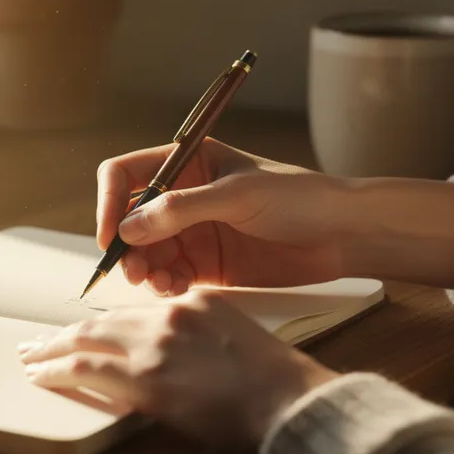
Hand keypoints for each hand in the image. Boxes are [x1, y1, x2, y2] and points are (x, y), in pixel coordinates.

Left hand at [18, 290, 336, 453]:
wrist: (290, 401)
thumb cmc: (276, 383)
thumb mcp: (237, 337)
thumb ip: (199, 337)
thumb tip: (171, 359)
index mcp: (194, 301)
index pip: (134, 310)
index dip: (103, 324)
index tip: (83, 332)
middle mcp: (169, 314)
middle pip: (103, 321)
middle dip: (66, 333)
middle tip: (40, 342)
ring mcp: (155, 344)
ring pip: (85, 340)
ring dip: (51, 350)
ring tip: (30, 357)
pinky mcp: (146, 377)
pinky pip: (87, 368)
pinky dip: (57, 370)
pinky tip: (41, 375)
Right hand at [97, 139, 350, 294]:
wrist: (343, 235)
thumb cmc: (299, 198)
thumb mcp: (238, 195)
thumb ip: (182, 209)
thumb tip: (128, 228)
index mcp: (187, 162)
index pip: (126, 174)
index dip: (110, 202)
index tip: (111, 235)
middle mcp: (182, 196)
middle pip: (129, 219)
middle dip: (125, 245)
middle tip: (134, 271)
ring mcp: (193, 232)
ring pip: (145, 252)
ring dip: (143, 269)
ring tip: (157, 284)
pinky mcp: (207, 265)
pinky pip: (170, 276)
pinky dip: (164, 285)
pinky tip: (174, 291)